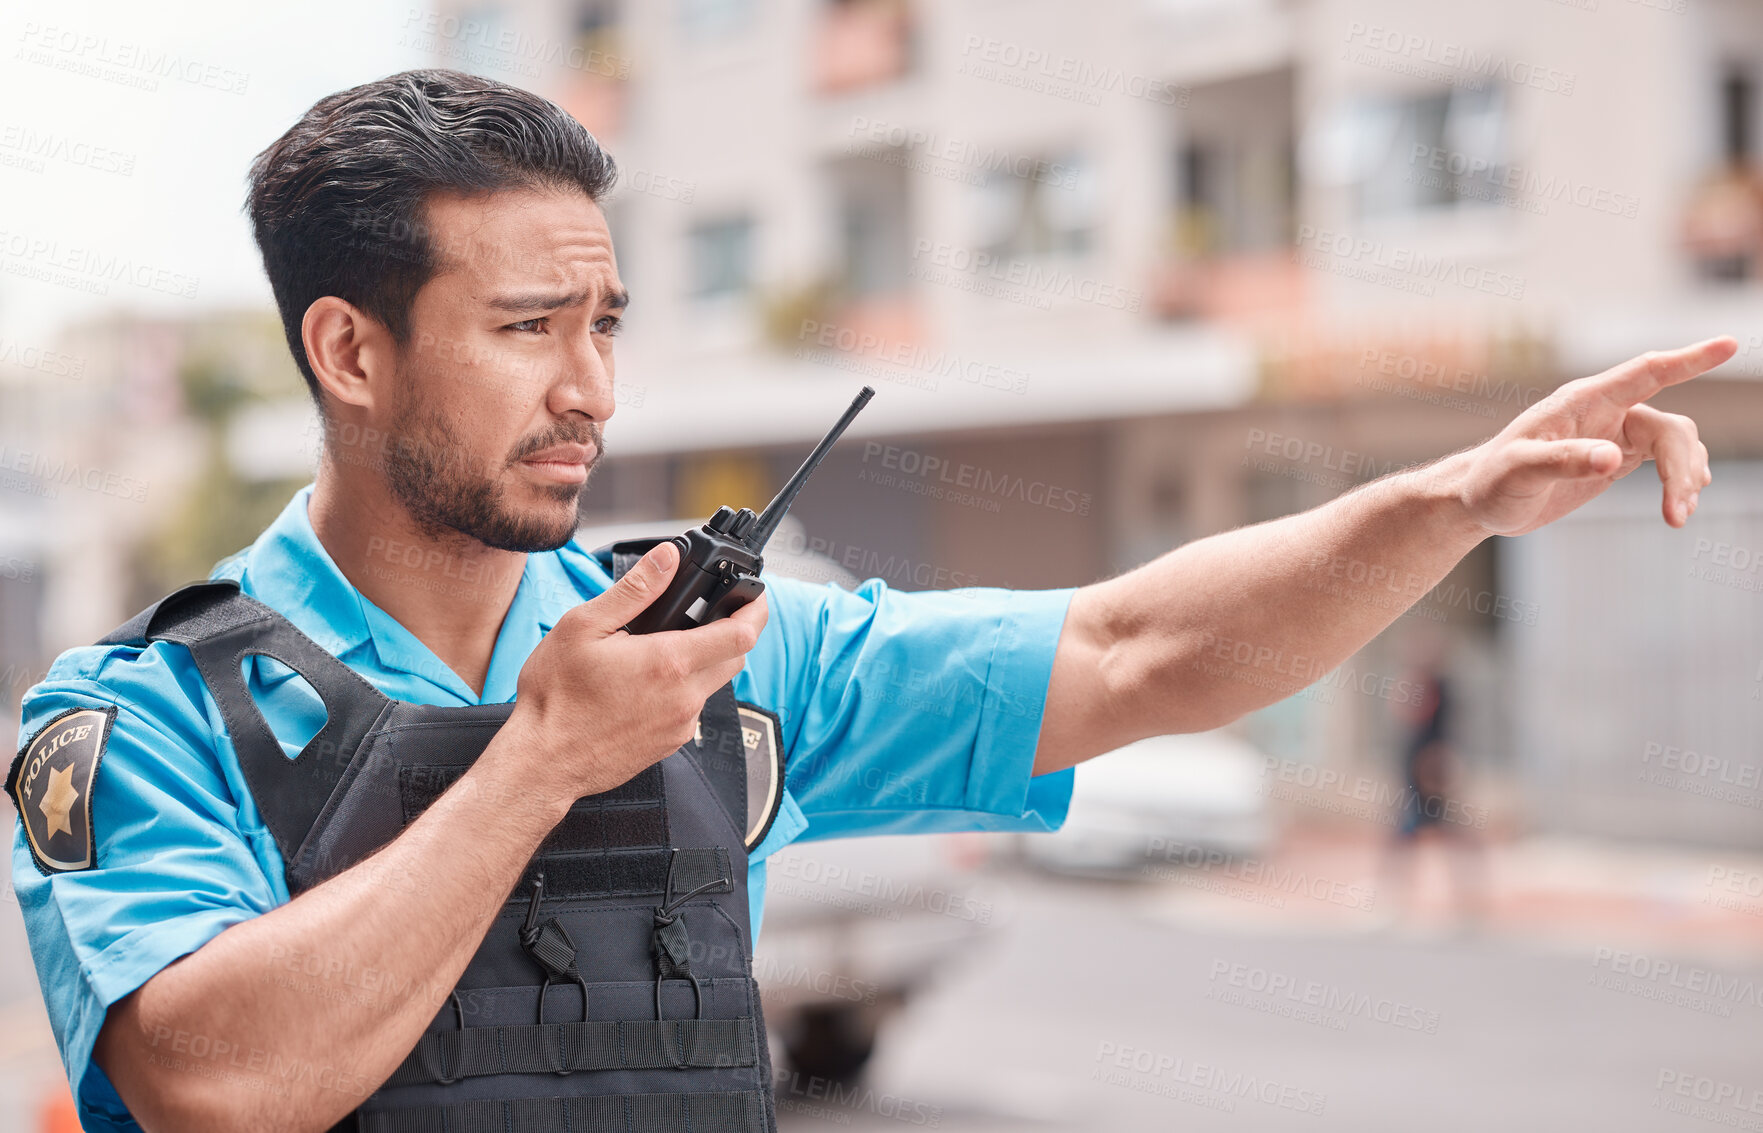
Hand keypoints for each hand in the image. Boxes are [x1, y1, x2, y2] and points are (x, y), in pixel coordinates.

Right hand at [509, 540, 767, 801]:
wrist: (543, 762)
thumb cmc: (556, 697)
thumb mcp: (584, 627)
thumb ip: (634, 591)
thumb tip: (666, 558)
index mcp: (669, 662)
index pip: (741, 633)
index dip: (756, 609)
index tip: (756, 595)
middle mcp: (684, 697)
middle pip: (736, 658)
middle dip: (732, 631)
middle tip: (709, 614)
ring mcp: (680, 725)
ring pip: (713, 684)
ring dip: (705, 661)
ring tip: (665, 647)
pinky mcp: (670, 744)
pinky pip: (692, 709)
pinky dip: (684, 689)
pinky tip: (648, 683)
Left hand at [1452, 337, 1734, 536]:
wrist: (1480, 501)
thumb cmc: (1492, 482)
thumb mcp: (1518, 472)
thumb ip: (1561, 460)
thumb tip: (1611, 457)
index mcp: (1582, 402)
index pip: (1645, 372)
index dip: (1688, 360)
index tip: (1730, 345)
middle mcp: (1605, 411)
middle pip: (1670, 427)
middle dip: (1682, 467)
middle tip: (1677, 512)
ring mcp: (1614, 433)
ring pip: (1675, 444)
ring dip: (1685, 479)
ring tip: (1677, 517)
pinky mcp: (1617, 457)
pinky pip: (1667, 459)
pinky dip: (1680, 481)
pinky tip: (1680, 506)